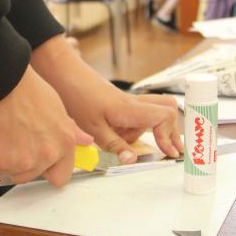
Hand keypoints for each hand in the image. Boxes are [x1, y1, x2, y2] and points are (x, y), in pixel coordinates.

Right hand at [0, 65, 92, 186]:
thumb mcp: (56, 107)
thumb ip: (68, 130)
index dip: (47, 169)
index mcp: (63, 143)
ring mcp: (20, 161)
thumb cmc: (24, 88)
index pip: (60, 176)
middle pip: (29, 176)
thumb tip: (84, 141)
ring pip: (6, 170)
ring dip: (0, 158)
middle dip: (20, 163)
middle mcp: (45, 156)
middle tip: (11, 140)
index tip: (39, 162)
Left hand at [30, 36, 182, 161]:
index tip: (168, 151)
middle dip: (171, 130)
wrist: (64, 75)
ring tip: (123, 141)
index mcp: (130, 109)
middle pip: (167, 109)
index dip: (169, 135)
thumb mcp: (93, 129)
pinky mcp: (121, 103)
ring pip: (152, 114)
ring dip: (147, 130)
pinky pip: (137, 115)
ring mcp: (129, 102)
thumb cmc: (77, 98)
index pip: (164, 116)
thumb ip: (115, 145)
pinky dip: (134, 127)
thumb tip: (132, 160)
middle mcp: (134, 103)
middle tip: (170, 149)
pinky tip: (114, 132)